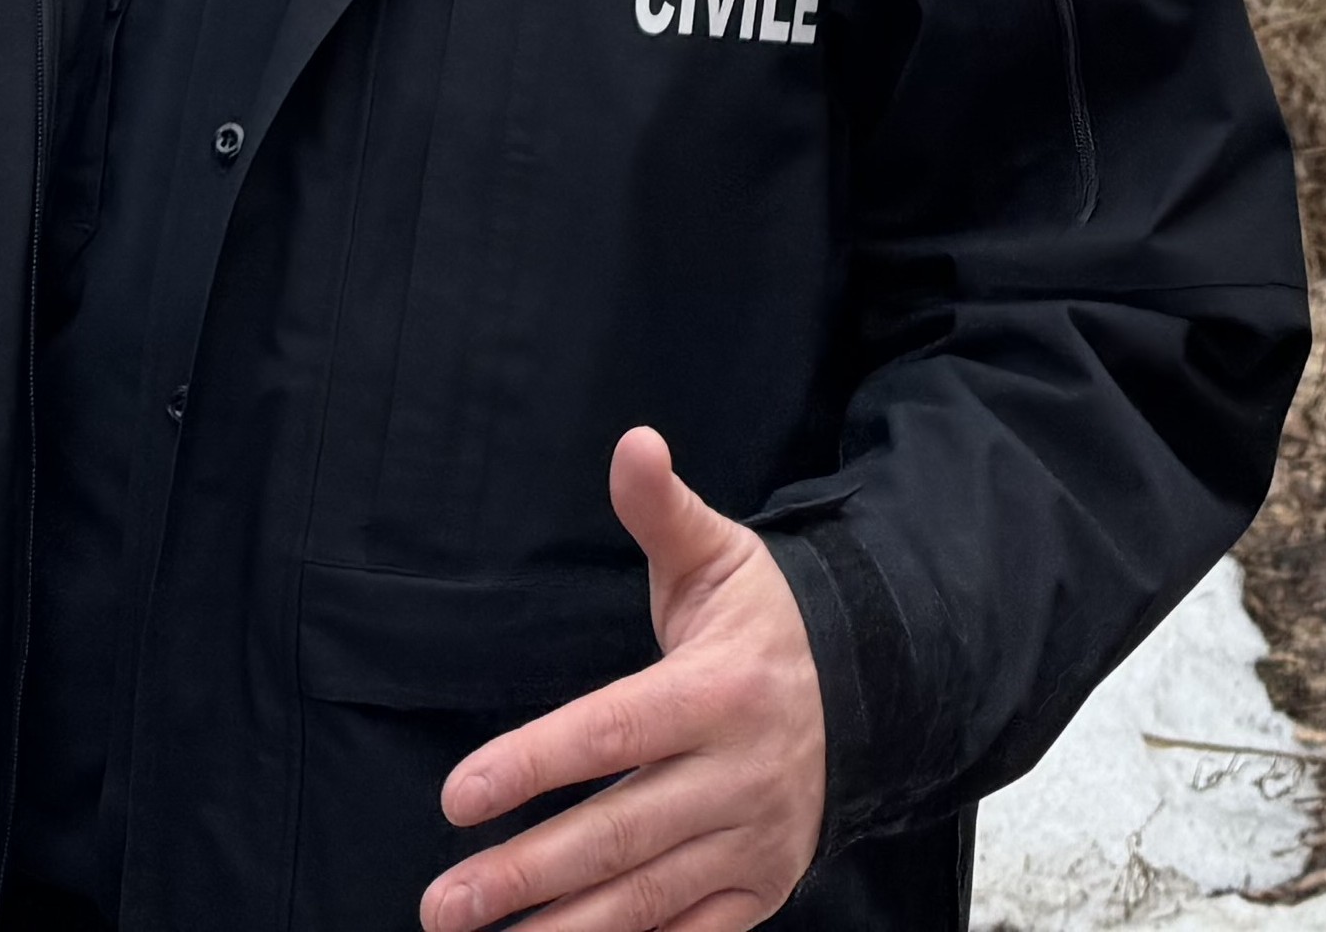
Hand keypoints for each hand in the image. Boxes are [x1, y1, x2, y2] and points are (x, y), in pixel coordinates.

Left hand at [421, 429, 826, 931]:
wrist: (880, 689)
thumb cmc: (769, 625)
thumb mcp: (721, 560)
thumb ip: (663, 511)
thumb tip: (633, 443)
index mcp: (722, 689)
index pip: (614, 731)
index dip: (533, 764)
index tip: (458, 797)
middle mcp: (742, 772)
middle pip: (620, 831)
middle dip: (525, 873)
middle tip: (444, 902)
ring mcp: (755, 838)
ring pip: (648, 896)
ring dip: (561, 929)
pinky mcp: (762, 887)